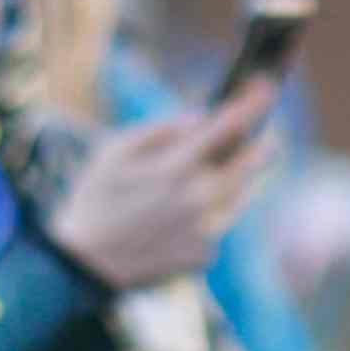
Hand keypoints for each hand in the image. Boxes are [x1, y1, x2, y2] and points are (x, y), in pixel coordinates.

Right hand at [42, 93, 276, 295]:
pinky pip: (218, 225)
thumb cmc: (94, 200)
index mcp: (176, 167)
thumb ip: (161, 130)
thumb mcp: (115, 150)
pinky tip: (176, 220)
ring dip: (231, 181)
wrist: (84, 265)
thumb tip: (201, 120)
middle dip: (260, 144)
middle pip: (252, 164)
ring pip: (239, 196)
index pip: (228, 126)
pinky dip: (207, 215)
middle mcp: (199, 199)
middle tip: (258, 135)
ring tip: (195, 182)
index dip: (252, 103)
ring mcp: (206, 231)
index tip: (266, 85)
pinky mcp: (205, 256)